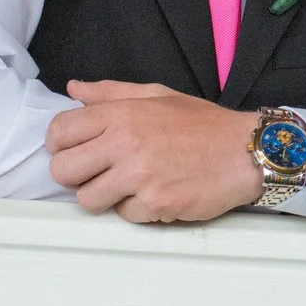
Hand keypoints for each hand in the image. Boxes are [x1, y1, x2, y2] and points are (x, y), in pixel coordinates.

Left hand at [46, 80, 262, 222]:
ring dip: (104, 197)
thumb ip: (111, 93)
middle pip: (62, 171)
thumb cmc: (203, 124)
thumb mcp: (158, 95)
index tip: (76, 151)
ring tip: (130, 186)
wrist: (246, 151)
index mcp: (121, 114)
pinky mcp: (155, 203)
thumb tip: (74, 89)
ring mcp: (139, 176)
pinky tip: (157, 193)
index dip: (61, 145)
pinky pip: (123, 216)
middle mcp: (125, 143)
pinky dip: (137, 209)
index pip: (59, 132)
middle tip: (99, 173)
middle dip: (76, 175)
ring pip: (87, 200)